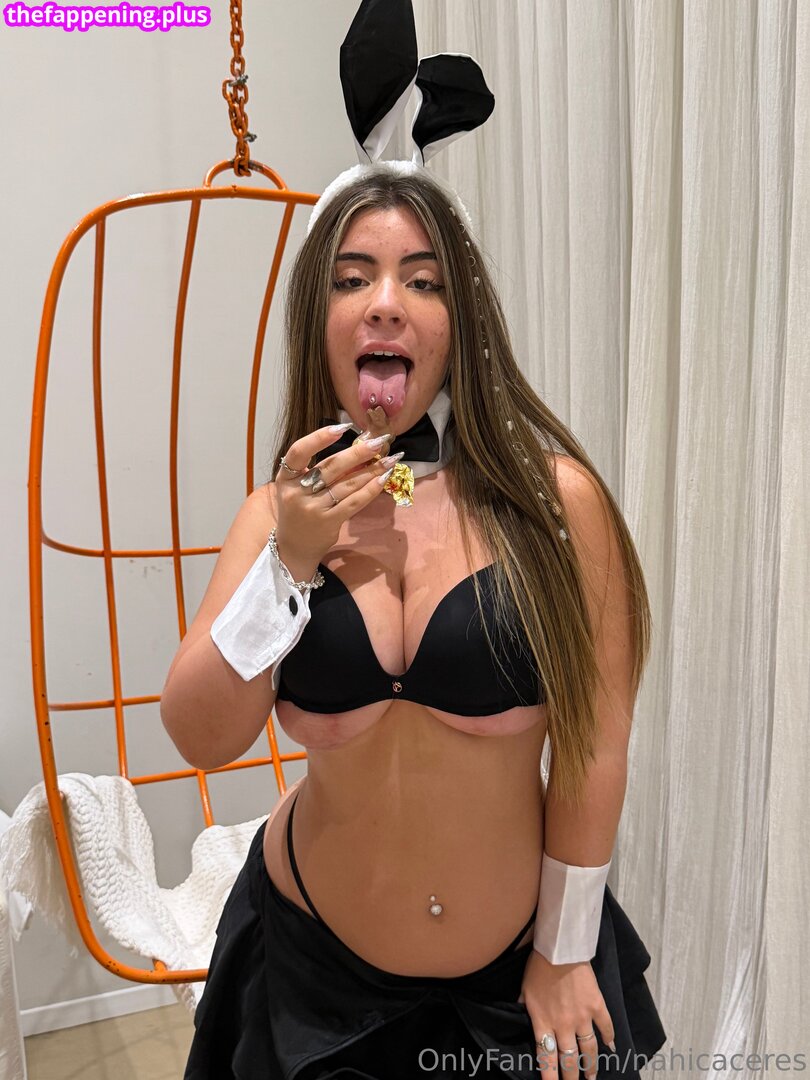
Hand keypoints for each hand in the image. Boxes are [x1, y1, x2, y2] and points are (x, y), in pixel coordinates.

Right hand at [274, 423, 397, 571]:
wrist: (293, 547)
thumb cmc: (298, 509)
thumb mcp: (297, 487)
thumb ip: (317, 469)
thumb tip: (358, 447)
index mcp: (285, 478)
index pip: (298, 452)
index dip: (319, 438)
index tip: (343, 427)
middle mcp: (296, 492)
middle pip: (330, 467)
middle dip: (358, 452)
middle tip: (379, 441)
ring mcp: (312, 509)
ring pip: (346, 484)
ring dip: (371, 470)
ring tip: (389, 459)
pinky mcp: (328, 522)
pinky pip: (353, 502)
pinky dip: (370, 489)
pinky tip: (383, 479)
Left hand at [518, 948, 614, 1079]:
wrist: (560, 949)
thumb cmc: (538, 967)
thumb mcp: (523, 990)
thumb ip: (523, 1007)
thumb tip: (517, 1013)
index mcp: (543, 1023)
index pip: (546, 1059)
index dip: (550, 1078)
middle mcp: (563, 1026)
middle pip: (569, 1061)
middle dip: (572, 1078)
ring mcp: (582, 1018)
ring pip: (588, 1051)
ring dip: (591, 1066)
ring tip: (592, 1077)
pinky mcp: (597, 1006)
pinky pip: (606, 1027)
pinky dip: (610, 1038)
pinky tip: (612, 1047)